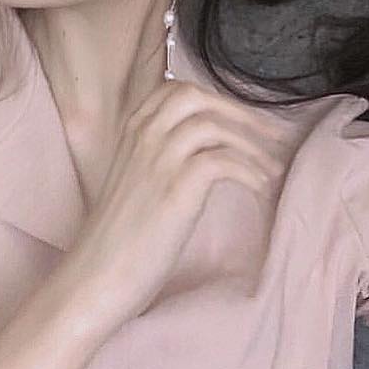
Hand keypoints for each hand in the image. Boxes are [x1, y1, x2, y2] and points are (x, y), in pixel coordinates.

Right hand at [69, 80, 293, 329]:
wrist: (95, 277)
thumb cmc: (119, 237)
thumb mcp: (135, 180)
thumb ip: (160, 155)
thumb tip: (208, 147)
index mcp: (131, 131)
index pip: (177, 90)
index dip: (218, 101)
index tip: (245, 120)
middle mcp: (142, 136)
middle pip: (197, 97)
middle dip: (240, 112)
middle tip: (272, 135)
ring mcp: (157, 160)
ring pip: (214, 127)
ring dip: (252, 146)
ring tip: (273, 170)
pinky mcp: (175, 189)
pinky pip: (222, 161)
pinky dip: (249, 171)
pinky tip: (260, 188)